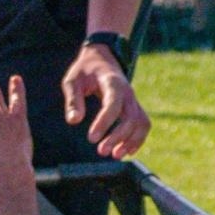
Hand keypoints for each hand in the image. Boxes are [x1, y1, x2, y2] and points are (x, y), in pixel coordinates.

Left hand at [61, 43, 149, 158]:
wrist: (101, 59)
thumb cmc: (84, 71)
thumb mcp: (72, 80)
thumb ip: (73, 100)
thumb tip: (74, 121)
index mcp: (112, 82)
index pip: (113, 105)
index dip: (104, 122)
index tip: (91, 138)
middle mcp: (128, 93)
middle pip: (130, 118)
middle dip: (117, 137)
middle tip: (101, 151)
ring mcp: (133, 100)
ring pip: (141, 123)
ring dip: (131, 141)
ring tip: (115, 156)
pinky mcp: (134, 107)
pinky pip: (142, 124)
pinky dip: (138, 139)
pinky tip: (126, 151)